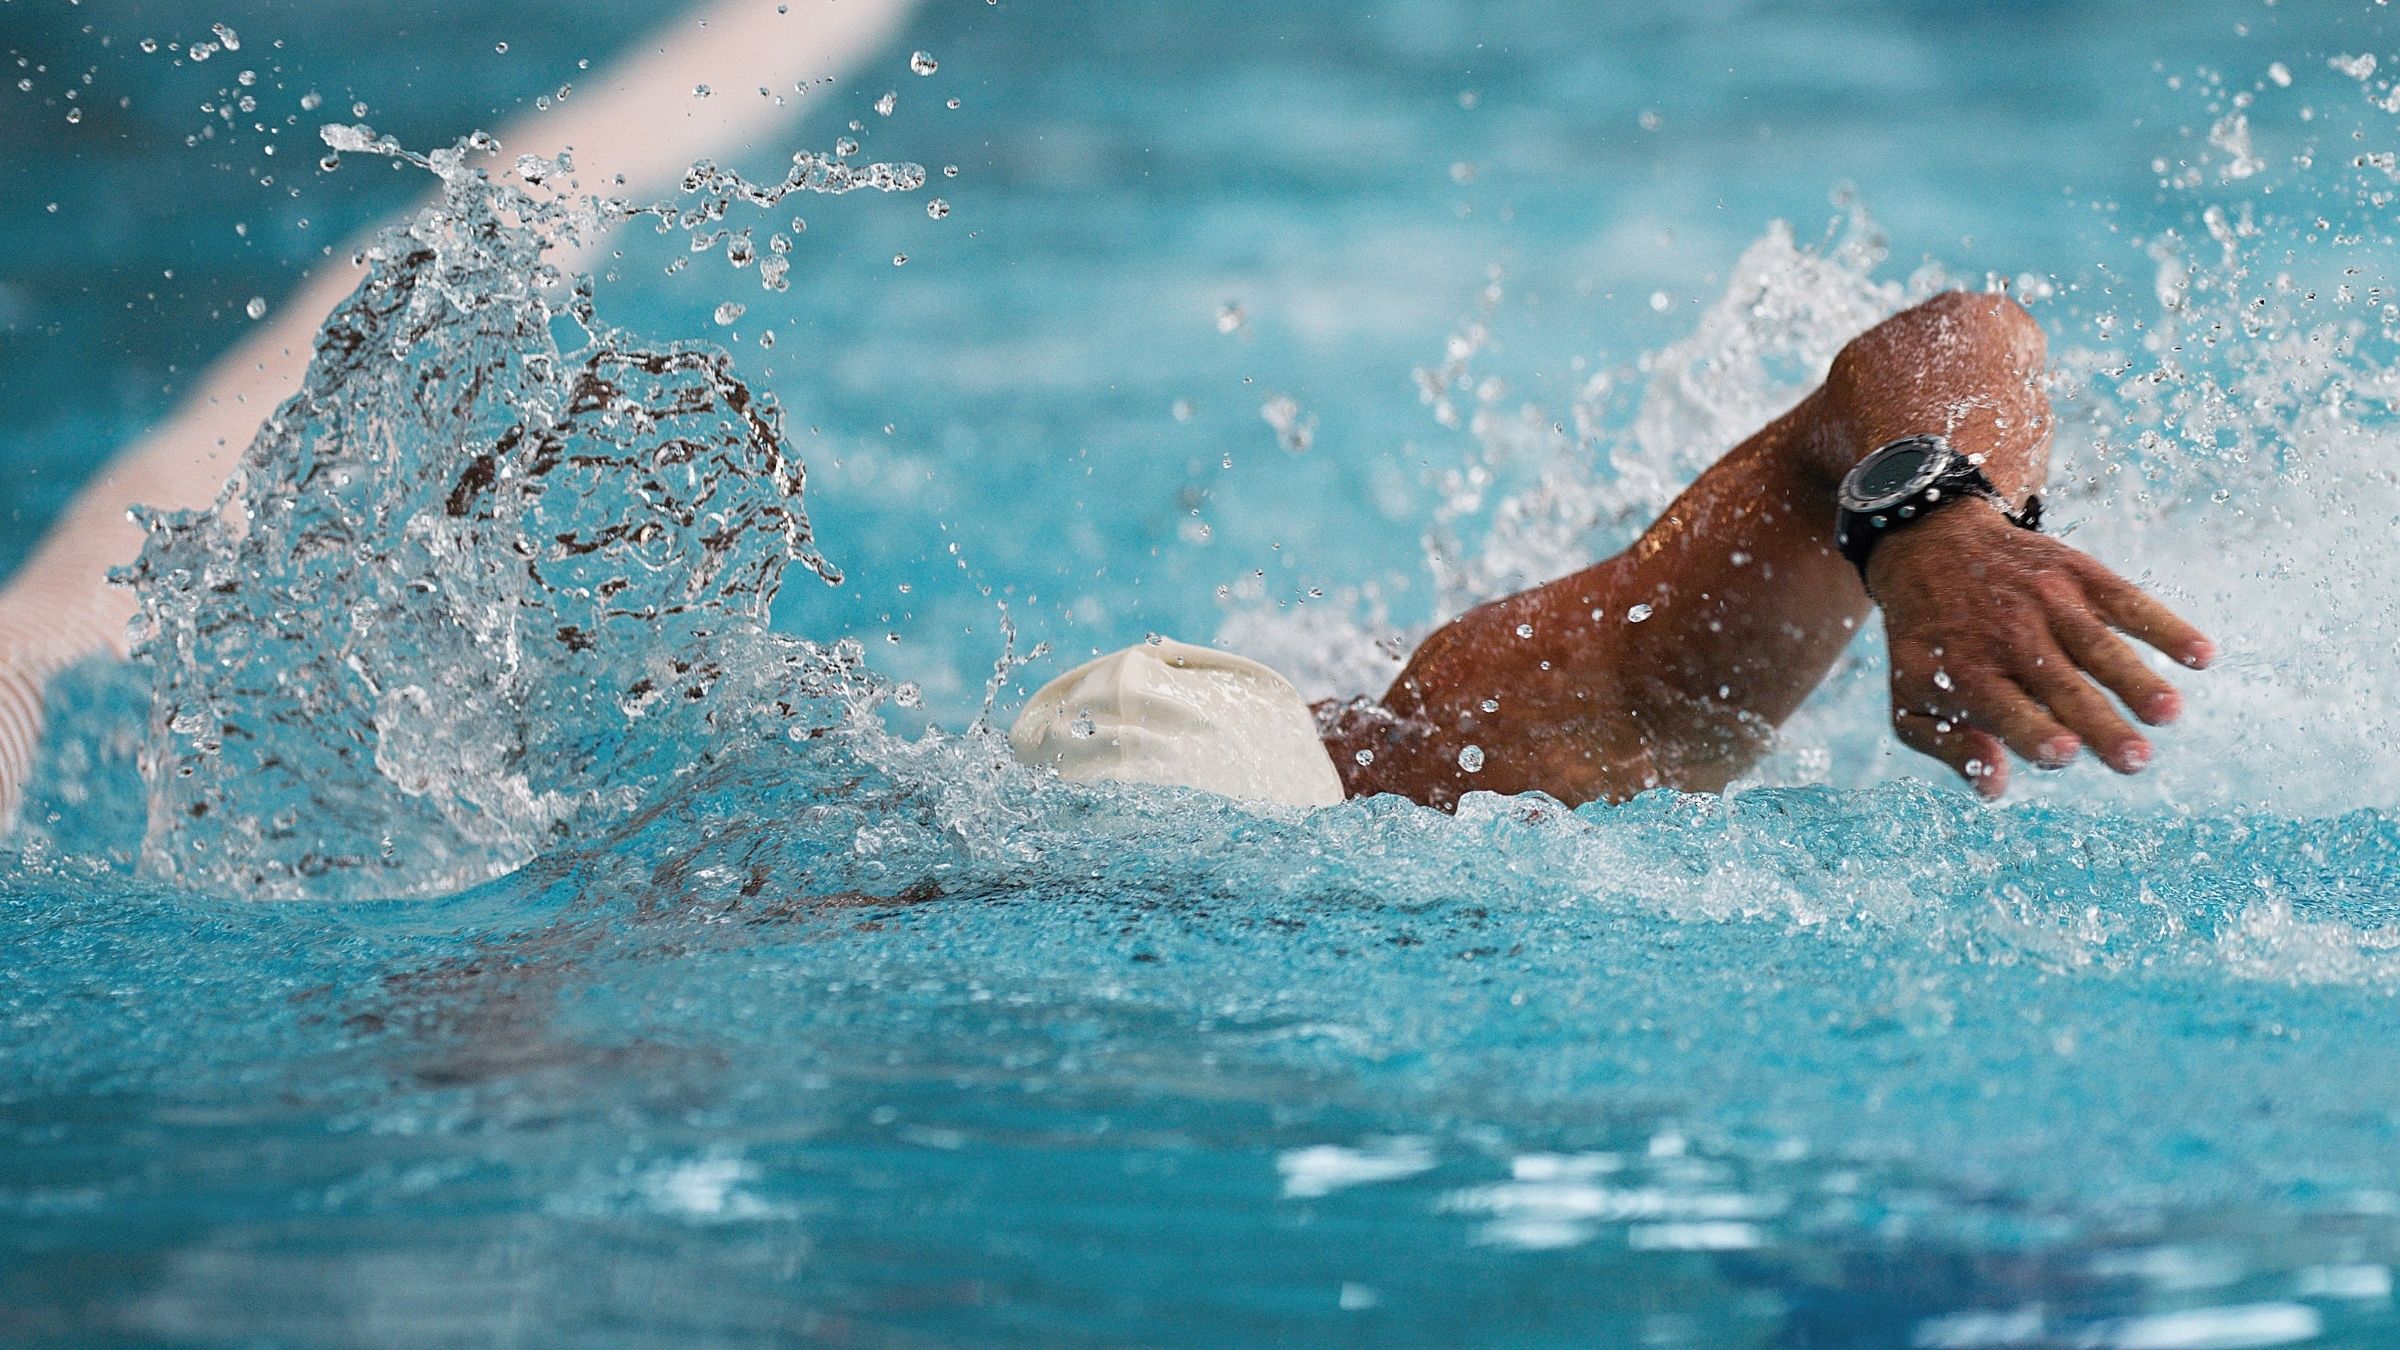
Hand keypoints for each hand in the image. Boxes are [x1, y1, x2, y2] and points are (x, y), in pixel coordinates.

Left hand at [1867, 501, 2213, 797]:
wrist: (1932, 546)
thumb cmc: (1930, 641)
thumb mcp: (1911, 696)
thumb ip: (1946, 745)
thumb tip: (1994, 787)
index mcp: (1968, 673)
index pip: (2006, 710)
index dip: (2035, 731)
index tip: (2067, 751)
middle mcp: (2010, 637)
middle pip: (2062, 688)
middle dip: (2100, 724)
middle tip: (2135, 760)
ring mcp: (2049, 603)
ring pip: (2100, 648)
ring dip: (2137, 682)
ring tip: (2167, 714)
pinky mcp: (2080, 576)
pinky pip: (2128, 602)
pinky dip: (2165, 626)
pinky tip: (2201, 655)